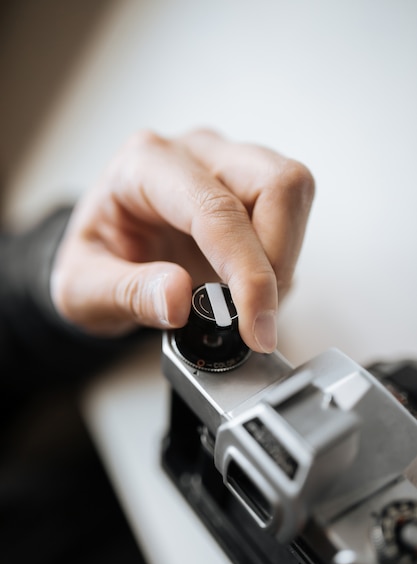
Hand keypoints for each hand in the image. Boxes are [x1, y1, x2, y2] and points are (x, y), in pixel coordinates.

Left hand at [51, 129, 313, 352]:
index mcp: (144, 167)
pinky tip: (249, 287)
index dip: (246, 271)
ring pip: (292, 191)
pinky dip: (282, 258)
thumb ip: (126, 294)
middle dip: (279, 259)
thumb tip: (179, 299)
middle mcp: (193, 154)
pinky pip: (290, 211)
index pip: (216, 210)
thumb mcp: (83, 288)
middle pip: (276, 183)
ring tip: (250, 303)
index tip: (255, 325)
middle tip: (257, 316)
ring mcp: (226, 164)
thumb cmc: (91, 260)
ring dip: (285, 258)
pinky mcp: (248, 185)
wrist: (106, 250)